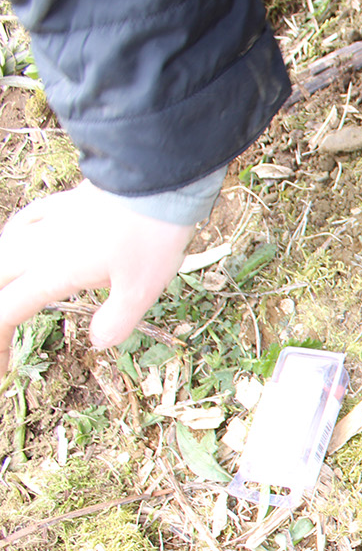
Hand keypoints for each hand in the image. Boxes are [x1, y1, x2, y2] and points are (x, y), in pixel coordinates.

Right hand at [0, 182, 195, 374]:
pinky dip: (14, 235)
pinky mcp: (66, 203)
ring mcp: (52, 221)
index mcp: (52, 271)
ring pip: (5, 246)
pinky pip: (26, 220)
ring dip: (2, 272)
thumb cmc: (151, 236)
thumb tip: (97, 343)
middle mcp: (41, 245)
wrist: (157, 180)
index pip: (8, 310)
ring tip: (9, 291)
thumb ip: (117, 319)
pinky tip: (20, 236)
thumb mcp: (142, 289)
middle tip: (4, 333)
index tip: (4, 370)